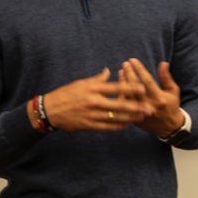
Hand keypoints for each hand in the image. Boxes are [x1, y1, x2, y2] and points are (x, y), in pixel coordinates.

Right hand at [26, 68, 153, 131]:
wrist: (49, 111)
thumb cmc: (65, 94)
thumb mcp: (80, 83)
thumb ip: (97, 79)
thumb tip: (108, 71)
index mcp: (92, 88)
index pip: (115, 87)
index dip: (130, 87)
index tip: (143, 87)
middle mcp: (93, 101)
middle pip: (119, 104)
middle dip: (135, 106)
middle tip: (149, 107)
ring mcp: (91, 114)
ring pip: (115, 117)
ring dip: (130, 118)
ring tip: (142, 117)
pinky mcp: (89, 125)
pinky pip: (107, 126)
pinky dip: (118, 126)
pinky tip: (127, 125)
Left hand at [119, 58, 183, 137]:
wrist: (169, 128)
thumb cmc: (172, 106)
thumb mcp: (173, 91)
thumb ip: (166, 77)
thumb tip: (163, 63)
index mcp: (159, 98)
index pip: (147, 80)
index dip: (139, 69)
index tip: (133, 60)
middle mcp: (149, 105)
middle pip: (135, 87)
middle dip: (129, 73)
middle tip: (125, 64)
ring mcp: (140, 113)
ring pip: (128, 95)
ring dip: (124, 82)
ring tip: (121, 71)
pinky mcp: (134, 118)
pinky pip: (125, 105)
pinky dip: (121, 93)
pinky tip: (120, 84)